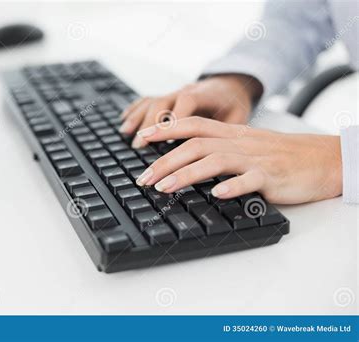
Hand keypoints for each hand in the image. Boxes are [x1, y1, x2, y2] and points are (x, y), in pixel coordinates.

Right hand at [120, 74, 261, 147]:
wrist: (232, 84)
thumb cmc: (235, 105)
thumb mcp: (240, 118)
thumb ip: (228, 133)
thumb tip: (220, 155)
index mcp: (205, 95)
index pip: (186, 104)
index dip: (173, 121)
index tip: (163, 141)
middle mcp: (186, 91)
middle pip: (162, 103)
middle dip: (149, 125)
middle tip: (139, 146)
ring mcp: (174, 93)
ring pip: (152, 102)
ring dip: (138, 118)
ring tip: (126, 136)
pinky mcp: (168, 96)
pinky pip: (147, 100)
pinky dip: (134, 111)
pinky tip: (124, 123)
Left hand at [134, 117, 341, 203]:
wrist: (322, 158)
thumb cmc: (281, 154)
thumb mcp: (247, 145)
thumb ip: (219, 148)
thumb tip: (187, 160)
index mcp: (232, 134)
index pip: (193, 125)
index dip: (166, 129)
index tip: (142, 138)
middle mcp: (239, 143)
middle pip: (195, 145)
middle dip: (165, 161)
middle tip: (143, 179)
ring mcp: (255, 159)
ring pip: (214, 161)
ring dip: (186, 174)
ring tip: (164, 188)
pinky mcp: (271, 176)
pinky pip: (249, 180)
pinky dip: (231, 186)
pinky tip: (215, 194)